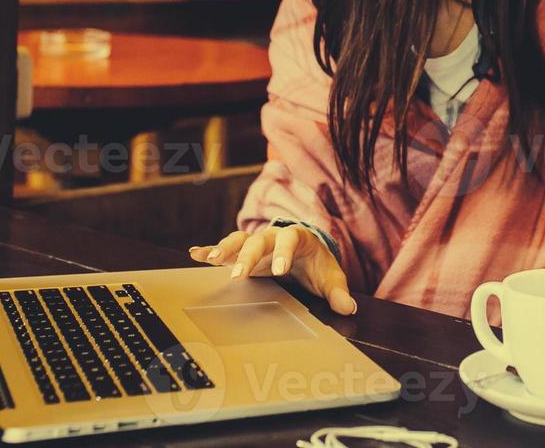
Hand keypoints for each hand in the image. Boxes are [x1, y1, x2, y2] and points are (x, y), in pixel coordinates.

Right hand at [188, 226, 356, 314]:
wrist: (308, 252)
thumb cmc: (318, 264)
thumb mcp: (330, 277)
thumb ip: (338, 292)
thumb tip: (348, 308)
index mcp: (298, 237)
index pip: (290, 240)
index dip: (284, 253)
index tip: (279, 270)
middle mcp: (274, 236)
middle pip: (258, 241)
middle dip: (248, 256)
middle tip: (238, 274)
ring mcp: (257, 243)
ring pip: (239, 240)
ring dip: (224, 248)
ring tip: (210, 258)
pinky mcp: (244, 253)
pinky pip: (226, 249)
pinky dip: (210, 250)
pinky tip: (196, 253)